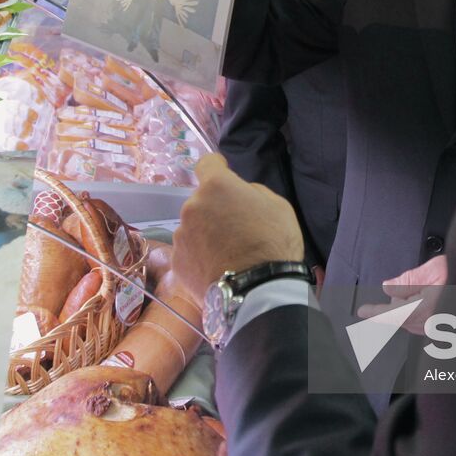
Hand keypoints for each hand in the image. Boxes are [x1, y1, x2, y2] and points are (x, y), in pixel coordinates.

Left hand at [172, 153, 304, 308]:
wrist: (257, 292)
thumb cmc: (272, 244)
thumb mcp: (278, 206)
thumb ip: (252, 192)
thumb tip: (240, 195)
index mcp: (216, 186)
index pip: (207, 163)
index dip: (216, 167)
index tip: (223, 173)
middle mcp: (192, 206)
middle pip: (202, 200)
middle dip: (215, 208)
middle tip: (235, 228)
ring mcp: (181, 235)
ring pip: (194, 227)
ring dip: (206, 233)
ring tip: (227, 254)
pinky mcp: (177, 262)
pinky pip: (189, 251)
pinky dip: (200, 256)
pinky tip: (218, 268)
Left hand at [354, 254, 447, 334]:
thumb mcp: (433, 269)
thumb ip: (408, 280)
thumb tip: (389, 286)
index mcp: (425, 309)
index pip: (391, 313)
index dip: (375, 312)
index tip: (362, 311)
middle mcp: (432, 324)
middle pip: (402, 319)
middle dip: (396, 305)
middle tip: (403, 290)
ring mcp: (441, 329)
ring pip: (413, 323)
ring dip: (409, 310)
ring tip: (422, 292)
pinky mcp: (449, 331)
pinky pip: (426, 325)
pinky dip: (420, 315)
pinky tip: (428, 302)